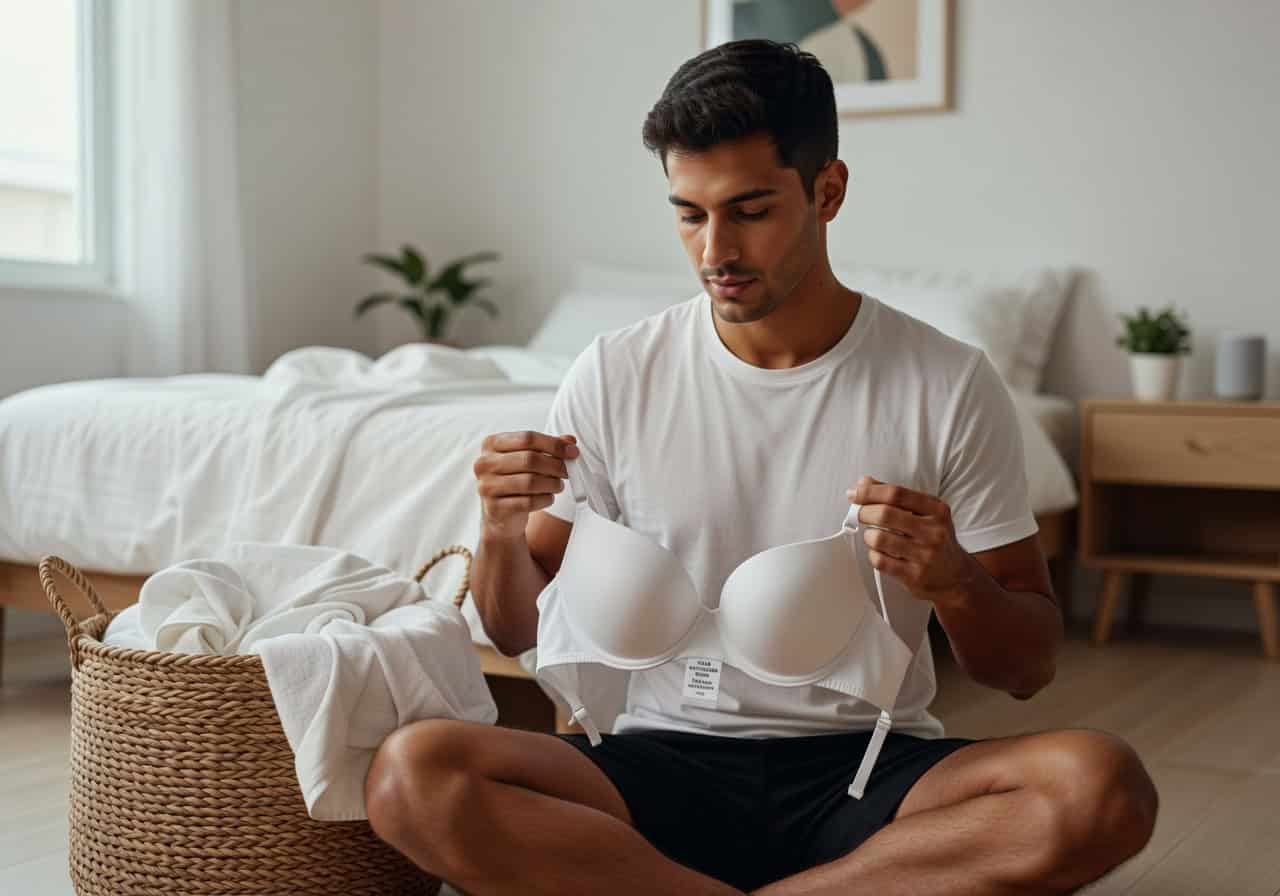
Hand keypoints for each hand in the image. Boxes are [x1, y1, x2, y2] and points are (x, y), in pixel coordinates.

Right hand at [474, 431, 578, 539]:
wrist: (501, 515)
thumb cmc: (517, 479)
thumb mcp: (530, 459)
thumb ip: (550, 447)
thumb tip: (571, 441)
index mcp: (491, 444)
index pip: (527, 438)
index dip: (554, 444)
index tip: (573, 452)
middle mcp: (484, 463)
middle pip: (530, 459)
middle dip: (555, 465)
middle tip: (567, 472)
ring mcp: (487, 486)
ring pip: (530, 482)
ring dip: (552, 484)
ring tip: (558, 485)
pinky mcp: (495, 508)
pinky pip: (529, 502)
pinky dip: (545, 499)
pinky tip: (548, 498)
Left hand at [846, 475, 973, 602]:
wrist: (957, 576)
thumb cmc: (937, 539)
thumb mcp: (926, 512)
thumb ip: (896, 496)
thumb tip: (864, 482)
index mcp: (937, 510)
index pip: (896, 493)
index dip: (869, 491)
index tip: (854, 493)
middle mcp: (933, 531)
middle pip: (885, 514)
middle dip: (864, 512)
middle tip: (860, 514)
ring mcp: (925, 555)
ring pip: (879, 539)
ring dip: (868, 536)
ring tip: (873, 536)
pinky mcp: (914, 576)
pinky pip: (880, 561)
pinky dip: (873, 554)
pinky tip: (881, 553)